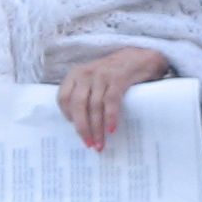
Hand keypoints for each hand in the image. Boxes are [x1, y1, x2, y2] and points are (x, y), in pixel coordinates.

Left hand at [56, 48, 170, 151]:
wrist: (138, 57)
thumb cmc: (113, 73)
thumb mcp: (92, 78)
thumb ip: (84, 93)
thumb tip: (81, 122)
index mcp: (75, 74)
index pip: (63, 97)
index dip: (66, 114)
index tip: (74, 127)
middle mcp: (86, 73)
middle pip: (78, 105)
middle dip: (82, 127)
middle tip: (88, 143)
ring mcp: (101, 75)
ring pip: (94, 106)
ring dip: (97, 128)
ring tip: (100, 144)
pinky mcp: (117, 78)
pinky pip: (111, 101)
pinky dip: (110, 117)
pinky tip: (111, 130)